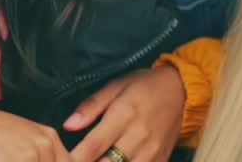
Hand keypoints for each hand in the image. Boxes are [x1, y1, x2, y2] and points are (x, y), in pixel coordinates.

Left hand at [64, 66, 186, 161]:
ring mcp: (152, 151)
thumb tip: (67, 126)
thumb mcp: (115, 86)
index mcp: (125, 114)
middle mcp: (139, 136)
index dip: (75, 158)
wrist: (181, 89)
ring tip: (95, 161)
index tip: (61, 159)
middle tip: (76, 161)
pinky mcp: (160, 160)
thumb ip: (91, 106)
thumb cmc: (144, 86)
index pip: (94, 145)